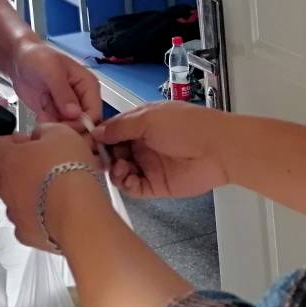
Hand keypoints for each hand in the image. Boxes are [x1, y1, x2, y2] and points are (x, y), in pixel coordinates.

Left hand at [0, 124, 103, 250]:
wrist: (79, 215)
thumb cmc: (69, 171)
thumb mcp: (61, 134)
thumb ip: (44, 131)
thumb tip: (38, 135)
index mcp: (9, 159)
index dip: (9, 143)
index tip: (25, 143)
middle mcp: (5, 186)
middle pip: (7, 173)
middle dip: (24, 169)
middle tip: (50, 166)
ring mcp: (14, 212)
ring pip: (17, 198)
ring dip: (32, 193)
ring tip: (58, 191)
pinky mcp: (26, 234)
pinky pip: (28, 221)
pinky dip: (39, 216)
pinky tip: (57, 211)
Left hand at [10, 40, 102, 124]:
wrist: (18, 61)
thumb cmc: (37, 58)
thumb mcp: (51, 71)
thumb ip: (63, 92)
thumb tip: (75, 113)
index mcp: (88, 85)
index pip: (94, 113)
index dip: (81, 124)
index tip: (64, 126)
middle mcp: (82, 98)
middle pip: (84, 124)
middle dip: (66, 126)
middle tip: (48, 117)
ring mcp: (69, 108)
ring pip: (70, 128)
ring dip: (55, 125)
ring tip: (42, 112)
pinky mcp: (57, 114)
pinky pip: (58, 128)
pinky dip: (48, 125)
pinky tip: (40, 114)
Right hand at [94, 103, 228, 198]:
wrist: (219, 149)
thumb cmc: (187, 126)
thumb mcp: (149, 119)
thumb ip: (121, 127)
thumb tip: (97, 131)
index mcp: (142, 122)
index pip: (113, 130)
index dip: (100, 137)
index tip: (86, 143)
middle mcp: (143, 143)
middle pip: (114, 152)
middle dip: (104, 156)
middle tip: (98, 160)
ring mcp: (149, 164)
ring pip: (121, 171)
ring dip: (115, 171)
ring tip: (118, 169)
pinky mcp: (156, 184)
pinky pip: (134, 187)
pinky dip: (126, 185)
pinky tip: (127, 179)